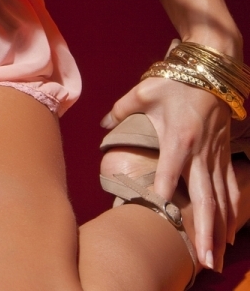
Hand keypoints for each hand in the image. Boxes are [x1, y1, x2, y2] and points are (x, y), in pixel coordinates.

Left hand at [102, 76, 239, 270]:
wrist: (212, 70)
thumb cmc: (176, 80)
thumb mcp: (144, 91)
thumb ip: (122, 109)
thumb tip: (101, 124)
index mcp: (178, 136)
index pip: (170, 167)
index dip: (166, 186)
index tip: (162, 208)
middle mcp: (200, 151)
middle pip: (204, 197)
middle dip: (204, 230)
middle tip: (204, 261)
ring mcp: (215, 156)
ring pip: (220, 200)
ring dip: (218, 231)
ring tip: (215, 260)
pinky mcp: (224, 156)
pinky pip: (230, 189)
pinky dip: (230, 214)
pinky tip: (228, 237)